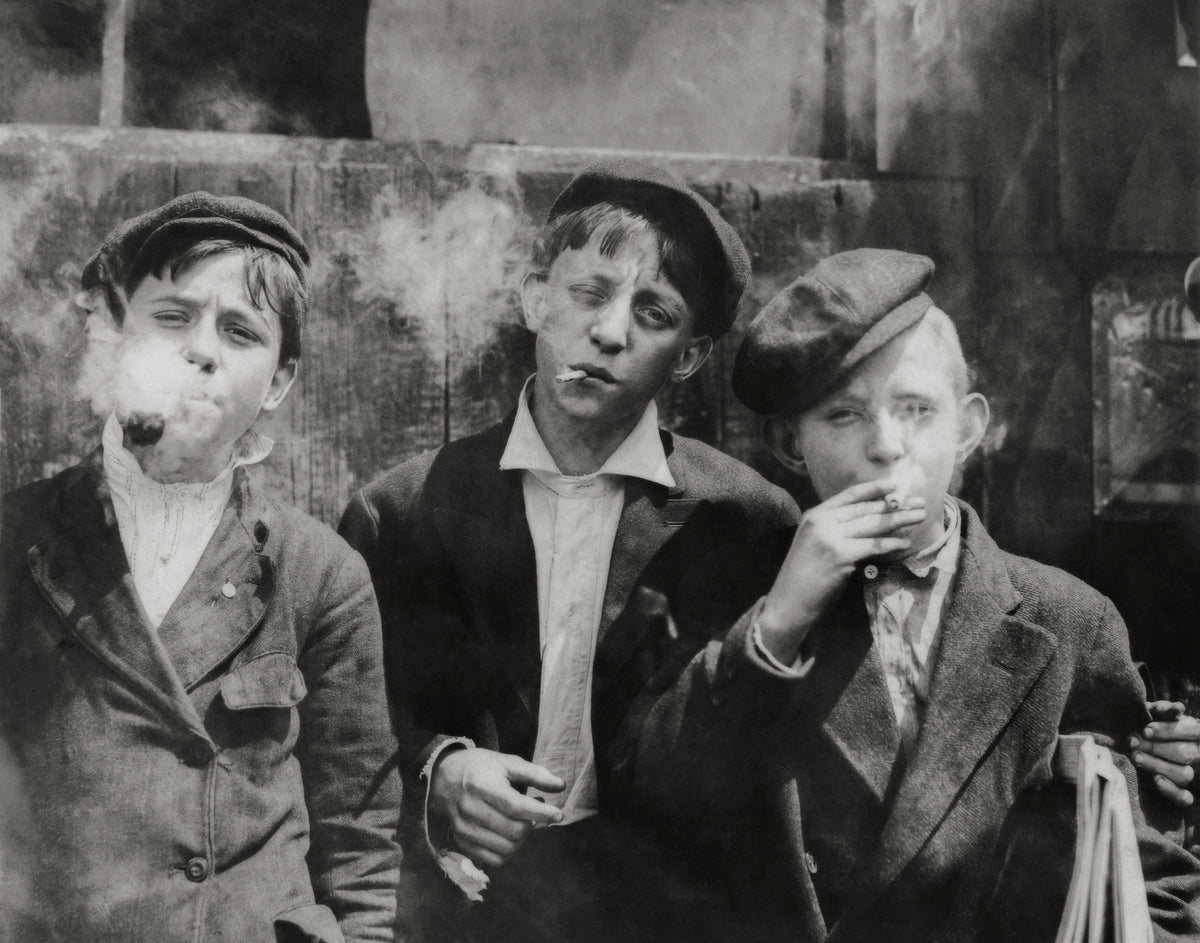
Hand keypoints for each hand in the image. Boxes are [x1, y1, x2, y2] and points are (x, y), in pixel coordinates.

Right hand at [429, 747, 564, 867]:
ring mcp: (464, 828)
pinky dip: (509, 851)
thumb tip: (561, 786)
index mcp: (481, 785)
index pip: (516, 806)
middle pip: (513, 830)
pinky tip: (510, 834)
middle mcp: (470, 809)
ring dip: (523, 839)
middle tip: (537, 812)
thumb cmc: (480, 768)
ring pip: (506, 848)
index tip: (559, 814)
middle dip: (533, 825)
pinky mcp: (462, 842)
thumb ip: (534, 774)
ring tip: (524, 821)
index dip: (540, 812)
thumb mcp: (506, 762)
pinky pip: (494, 860)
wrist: (443, 777)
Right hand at [758, 479, 925, 663]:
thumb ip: (834, 528)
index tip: (895, 485)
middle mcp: (821, 521)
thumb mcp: (813, 543)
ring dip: (900, 520)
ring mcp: (830, 537)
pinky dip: (891, 543)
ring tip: (919, 516)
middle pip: (865, 509)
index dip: (874, 489)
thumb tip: (868, 520)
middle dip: (895, 505)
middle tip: (919, 503)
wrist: (789, 601)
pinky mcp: (840, 555)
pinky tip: (905, 542)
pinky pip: (873, 545)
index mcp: (814, 515)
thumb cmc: (803, 577)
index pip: (849, 496)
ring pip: (872, 524)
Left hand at [1131, 701, 1199, 808]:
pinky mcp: (1183, 793)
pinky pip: (1185, 798)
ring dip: (1158, 765)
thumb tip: (1177, 708)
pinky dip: (1171, 790)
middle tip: (1132, 742)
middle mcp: (1197, 753)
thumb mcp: (1151, 712)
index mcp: (1194, 731)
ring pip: (1184, 774)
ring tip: (1136, 756)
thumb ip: (1162, 709)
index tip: (1146, 730)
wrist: (1133, 742)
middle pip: (1185, 753)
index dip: (1169, 731)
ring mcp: (1193, 774)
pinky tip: (1155, 780)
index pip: (1191, 730)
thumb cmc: (1143, 723)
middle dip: (1156, 748)